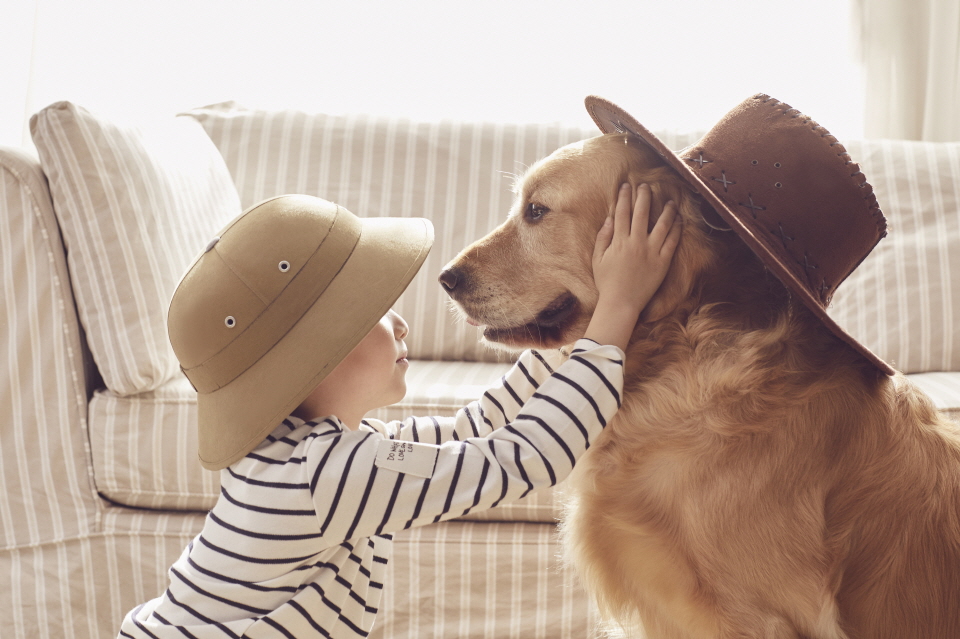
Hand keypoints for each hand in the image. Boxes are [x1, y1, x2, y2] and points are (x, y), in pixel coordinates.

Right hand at [583, 183, 680, 351]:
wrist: (621, 303)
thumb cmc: (607, 282)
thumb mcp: (598, 259)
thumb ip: (603, 237)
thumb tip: (609, 219)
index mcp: (619, 241)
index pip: (622, 212)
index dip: (624, 197)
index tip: (626, 186)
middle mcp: (636, 243)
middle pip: (641, 212)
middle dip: (644, 196)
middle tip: (646, 185)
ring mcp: (652, 252)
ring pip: (662, 224)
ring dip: (666, 210)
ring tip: (669, 201)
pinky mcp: (663, 262)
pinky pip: (672, 241)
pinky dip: (676, 229)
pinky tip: (678, 220)